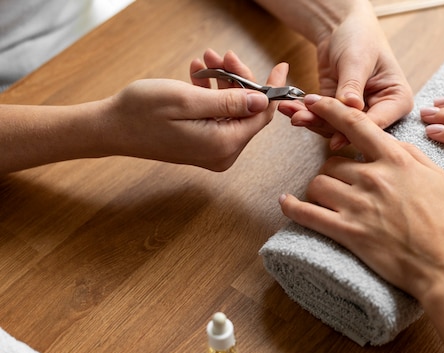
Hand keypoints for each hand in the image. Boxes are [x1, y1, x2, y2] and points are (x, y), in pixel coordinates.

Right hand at [104, 49, 286, 170]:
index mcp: (223, 144)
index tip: (279, 66)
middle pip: (248, 112)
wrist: (111, 128)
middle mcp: (222, 153)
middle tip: (223, 55)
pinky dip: (211, 93)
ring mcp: (212, 151)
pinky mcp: (202, 145)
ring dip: (223, 82)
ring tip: (205, 59)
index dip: (271, 89)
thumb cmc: (142, 112)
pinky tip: (197, 74)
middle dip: (240, 79)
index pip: (261, 115)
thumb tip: (261, 100)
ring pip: (232, 110)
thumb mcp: (187, 100)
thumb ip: (229, 102)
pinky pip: (217, 116)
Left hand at [277, 2, 412, 148]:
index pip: (378, 122)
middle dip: (325, 123)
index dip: (356, 130)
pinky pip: (322, 118)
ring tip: (290, 109)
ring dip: (311, 119)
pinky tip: (290, 107)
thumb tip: (352, 107)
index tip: (337, 135)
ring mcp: (357, 113)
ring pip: (334, 128)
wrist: (341, 26)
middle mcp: (378, 110)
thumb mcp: (358, 60)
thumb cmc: (360, 36)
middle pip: (354, 129)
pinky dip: (305, 113)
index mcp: (396, 100)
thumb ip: (353, 86)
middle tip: (302, 117)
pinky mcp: (337, 111)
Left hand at [279, 95, 443, 299]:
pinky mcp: (347, 232)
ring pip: (318, 184)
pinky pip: (308, 214)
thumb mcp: (439, 178)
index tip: (315, 101)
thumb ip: (412, 155)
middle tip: (342, 184)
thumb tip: (391, 143)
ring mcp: (357, 205)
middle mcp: (373, 177)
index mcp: (395, 160)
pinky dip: (293, 207)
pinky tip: (286, 203)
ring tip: (328, 199)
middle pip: (332, 161)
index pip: (356, 125)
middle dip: (334, 171)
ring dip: (320, 189)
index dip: (331, 109)